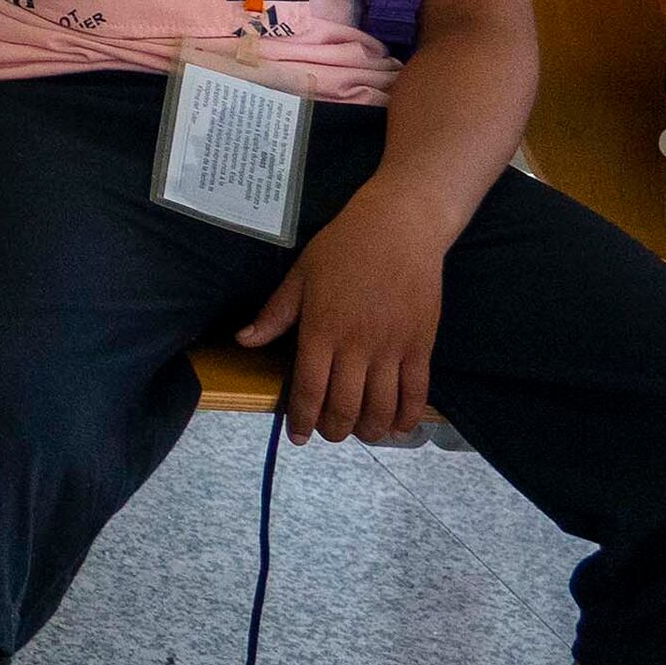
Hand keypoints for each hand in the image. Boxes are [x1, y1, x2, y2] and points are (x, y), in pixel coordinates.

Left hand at [245, 181, 450, 442]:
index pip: (308, 389)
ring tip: (360, 431)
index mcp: (321, 330)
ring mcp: (392, 348)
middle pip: (344, 407)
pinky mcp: (421, 346)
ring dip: (368, 429)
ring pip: (381, 408)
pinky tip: (396, 424)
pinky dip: (406, 418)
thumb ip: (275, 314)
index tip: (298, 437)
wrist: (400, 227)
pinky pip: (416, 394)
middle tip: (329, 433)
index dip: (301, 420)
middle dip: (334, 430)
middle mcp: (356, 346)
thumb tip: (244, 340)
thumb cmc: (343, 247)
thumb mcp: (300, 276)